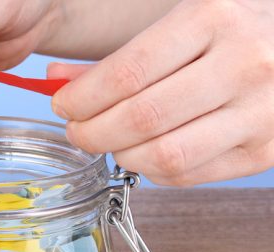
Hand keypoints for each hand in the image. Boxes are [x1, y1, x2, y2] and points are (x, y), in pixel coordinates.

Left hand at [49, 0, 273, 185]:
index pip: (127, 72)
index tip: (63, 106)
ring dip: (121, 155)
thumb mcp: (178, 26)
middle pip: (141, 118)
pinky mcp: (265, 151)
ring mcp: (260, 112)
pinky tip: (145, 152)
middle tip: (76, 131)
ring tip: (110, 143)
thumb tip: (56, 82)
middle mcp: (243, 64)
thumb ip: (117, 58)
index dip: (83, 98)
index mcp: (212, 19)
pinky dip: (153, 171)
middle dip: (92, 132)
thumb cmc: (229, 33)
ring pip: (165, 155)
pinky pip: (189, 175)